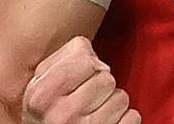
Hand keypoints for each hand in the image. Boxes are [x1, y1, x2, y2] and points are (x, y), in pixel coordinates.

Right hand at [22, 36, 140, 123]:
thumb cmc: (46, 114)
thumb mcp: (41, 83)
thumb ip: (66, 57)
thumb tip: (95, 57)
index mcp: (41, 97)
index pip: (85, 60)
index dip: (87, 65)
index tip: (80, 77)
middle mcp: (62, 116)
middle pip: (107, 78)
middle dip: (100, 85)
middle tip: (86, 98)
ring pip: (121, 98)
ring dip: (111, 103)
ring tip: (94, 112)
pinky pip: (132, 117)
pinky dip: (123, 119)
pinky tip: (105, 122)